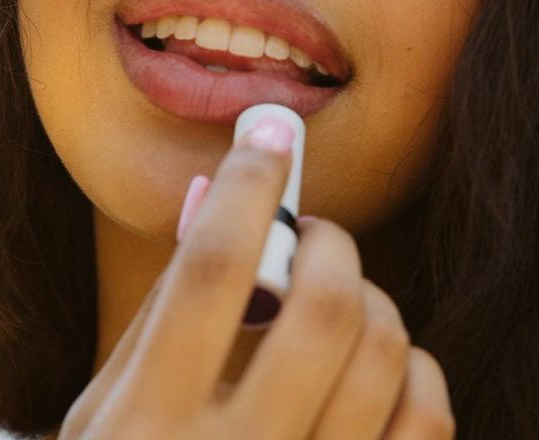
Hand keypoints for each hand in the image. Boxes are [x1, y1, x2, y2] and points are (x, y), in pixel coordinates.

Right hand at [57, 121, 455, 438]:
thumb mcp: (110, 407)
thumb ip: (165, 304)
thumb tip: (217, 191)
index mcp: (146, 428)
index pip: (212, 268)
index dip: (249, 182)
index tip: (270, 130)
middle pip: (326, 307)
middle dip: (329, 242)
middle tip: (310, 239)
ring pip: (389, 353)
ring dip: (370, 300)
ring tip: (335, 306)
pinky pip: (428, 420)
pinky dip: (413, 370)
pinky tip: (375, 371)